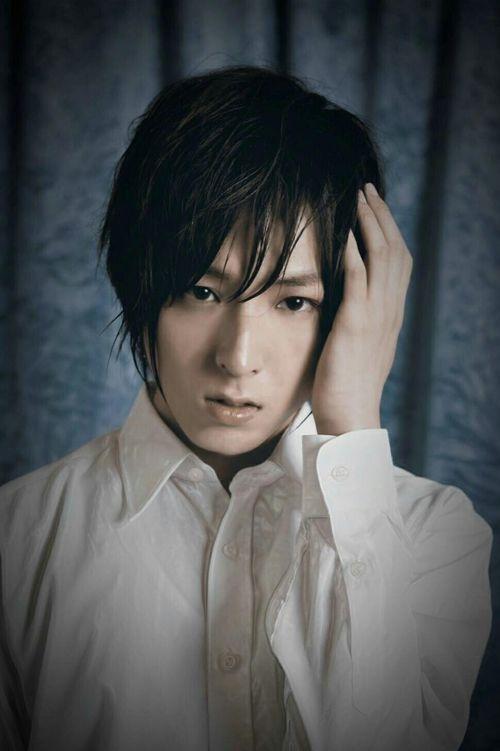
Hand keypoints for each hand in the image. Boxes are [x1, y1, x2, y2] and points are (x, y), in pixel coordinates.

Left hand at [311, 182, 412, 434]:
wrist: (351, 417)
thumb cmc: (347, 385)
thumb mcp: (358, 345)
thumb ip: (358, 319)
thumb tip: (346, 299)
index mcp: (390, 314)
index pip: (398, 262)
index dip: (388, 230)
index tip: (373, 207)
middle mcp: (389, 311)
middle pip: (395, 251)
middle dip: (382, 216)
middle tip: (367, 190)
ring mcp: (376, 318)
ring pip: (382, 258)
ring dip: (371, 225)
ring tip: (359, 199)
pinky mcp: (356, 326)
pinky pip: (360, 281)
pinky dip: (355, 254)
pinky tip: (346, 235)